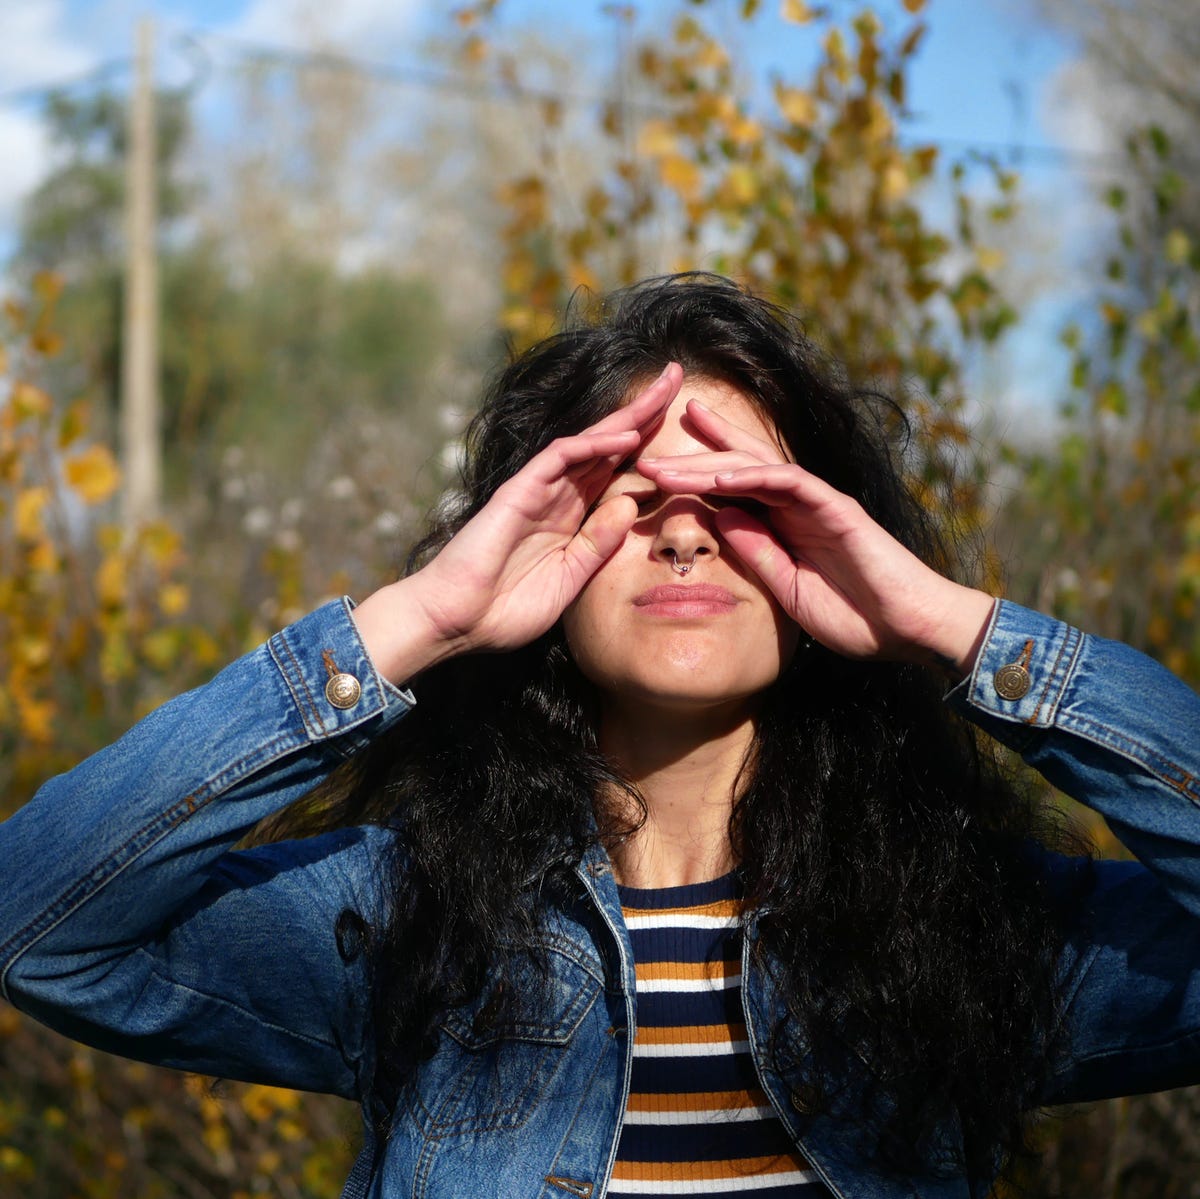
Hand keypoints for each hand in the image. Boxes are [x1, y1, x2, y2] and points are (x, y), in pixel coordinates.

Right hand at [354, 364, 683, 681]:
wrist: (457, 622)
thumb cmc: (506, 609)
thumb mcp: (569, 578)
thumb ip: (599, 544)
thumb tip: (631, 503)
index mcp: (572, 517)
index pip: (616, 469)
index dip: (649, 443)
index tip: (686, 428)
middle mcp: (558, 495)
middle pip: (608, 443)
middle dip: (644, 410)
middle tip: (678, 376)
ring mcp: (538, 490)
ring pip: (589, 441)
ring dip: (627, 416)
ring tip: (664, 390)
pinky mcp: (519, 491)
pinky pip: (560, 458)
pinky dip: (593, 445)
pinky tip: (626, 437)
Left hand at [637, 398, 993, 674]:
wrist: (907, 629)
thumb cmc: (854, 614)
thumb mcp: (787, 586)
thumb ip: (756, 551)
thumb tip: (719, 516)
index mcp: (785, 523)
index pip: (735, 487)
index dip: (696, 473)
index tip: (655, 469)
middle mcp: (798, 504)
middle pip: (739, 465)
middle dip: (695, 452)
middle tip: (646, 443)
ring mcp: (818, 502)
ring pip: (757, 468)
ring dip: (709, 462)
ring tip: (667, 461)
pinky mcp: (838, 509)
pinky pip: (791, 484)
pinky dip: (755, 476)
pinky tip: (719, 476)